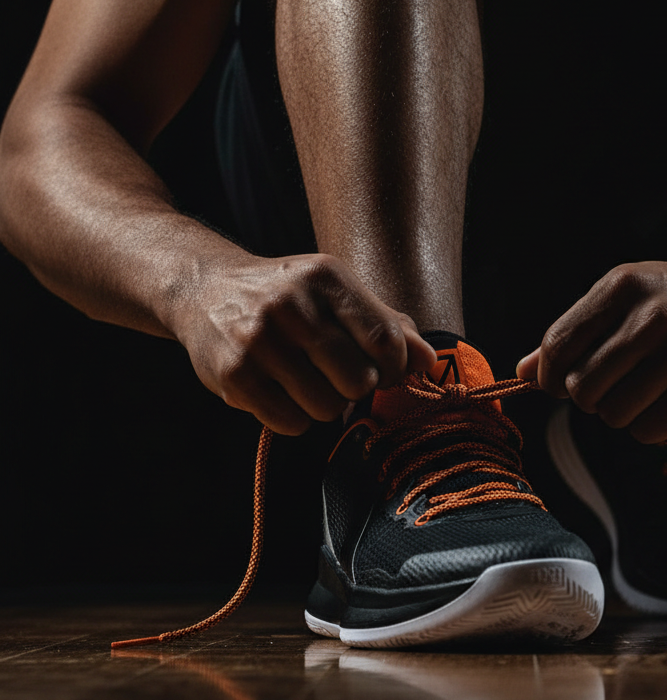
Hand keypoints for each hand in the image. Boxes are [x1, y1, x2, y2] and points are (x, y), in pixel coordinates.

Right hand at [173, 252, 436, 433]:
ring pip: (325, 407)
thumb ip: (386, 324)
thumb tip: (427, 361)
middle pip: (357, 380)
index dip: (396, 368)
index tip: (387, 372)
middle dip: (358, 389)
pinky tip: (283, 393)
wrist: (205, 288)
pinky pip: (289, 422)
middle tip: (343, 378)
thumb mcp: (336, 292)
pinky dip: (295, 418)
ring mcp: (258, 340)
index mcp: (327, 277)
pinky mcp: (233, 374)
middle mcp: (291, 304)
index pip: (384, 339)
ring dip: (326, 406)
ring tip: (310, 383)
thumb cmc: (289, 296)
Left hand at [517, 260, 666, 442]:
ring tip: (638, 395)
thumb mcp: (627, 299)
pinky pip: (648, 430)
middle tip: (608, 390)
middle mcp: (651, 314)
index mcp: (623, 285)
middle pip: (582, 385)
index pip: (559, 344)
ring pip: (613, 413)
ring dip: (617, 414)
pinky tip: (662, 406)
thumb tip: (522, 373)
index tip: (560, 384)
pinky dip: (646, 428)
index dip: (551, 376)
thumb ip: (576, 333)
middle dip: (587, 398)